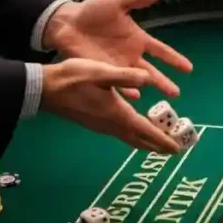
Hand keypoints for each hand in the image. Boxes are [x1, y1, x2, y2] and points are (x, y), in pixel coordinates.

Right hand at [41, 58, 180, 152]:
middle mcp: (110, 124)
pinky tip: (135, 128)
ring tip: (160, 141)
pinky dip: (134, 134)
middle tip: (174, 150)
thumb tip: (150, 79)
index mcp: (116, 113)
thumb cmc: (72, 78)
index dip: (162, 140)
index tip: (177, 149)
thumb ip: (126, 76)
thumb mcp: (101, 72)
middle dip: (157, 145)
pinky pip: (120, 133)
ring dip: (145, 141)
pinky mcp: (94, 122)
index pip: (145, 130)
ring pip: (129, 137)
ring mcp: (101, 125)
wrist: (44, 89)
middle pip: (139, 139)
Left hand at [43, 0, 192, 98]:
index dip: (174, 59)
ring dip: (146, 88)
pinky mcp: (102, 71)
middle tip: (176, 94)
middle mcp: (130, 56)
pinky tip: (132, 98)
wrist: (68, 22)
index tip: (189, 68)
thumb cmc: (93, 11)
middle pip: (152, 71)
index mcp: (137, 39)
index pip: (161, 51)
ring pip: (136, 80)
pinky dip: (124, 90)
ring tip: (158, 100)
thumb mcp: (117, 2)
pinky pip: (115, 84)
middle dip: (164, 82)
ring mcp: (117, 65)